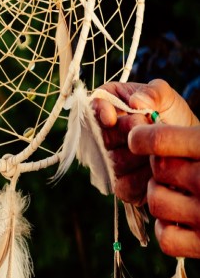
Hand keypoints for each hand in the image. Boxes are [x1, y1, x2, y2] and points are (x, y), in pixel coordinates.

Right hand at [93, 79, 197, 203]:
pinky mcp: (121, 185)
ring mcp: (110, 161)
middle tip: (151, 129)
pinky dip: (142, 178)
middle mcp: (104, 135)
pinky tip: (156, 169)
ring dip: (140, 156)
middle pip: (103, 137)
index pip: (92, 108)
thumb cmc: (171, 116)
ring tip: (159, 150)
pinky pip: (123, 185)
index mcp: (110, 107)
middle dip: (129, 134)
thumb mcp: (166, 98)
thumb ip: (153, 92)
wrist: (184, 144)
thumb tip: (136, 101)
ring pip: (115, 162)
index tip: (111, 119)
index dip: (99, 114)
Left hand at [129, 124, 199, 257]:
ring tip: (178, 191)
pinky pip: (165, 237)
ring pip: (155, 200)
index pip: (161, 139)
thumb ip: (192, 136)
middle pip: (157, 169)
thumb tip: (142, 120)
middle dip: (159, 165)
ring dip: (160, 194)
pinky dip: (167, 228)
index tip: (138, 138)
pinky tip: (180, 218)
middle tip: (173, 167)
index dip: (142, 136)